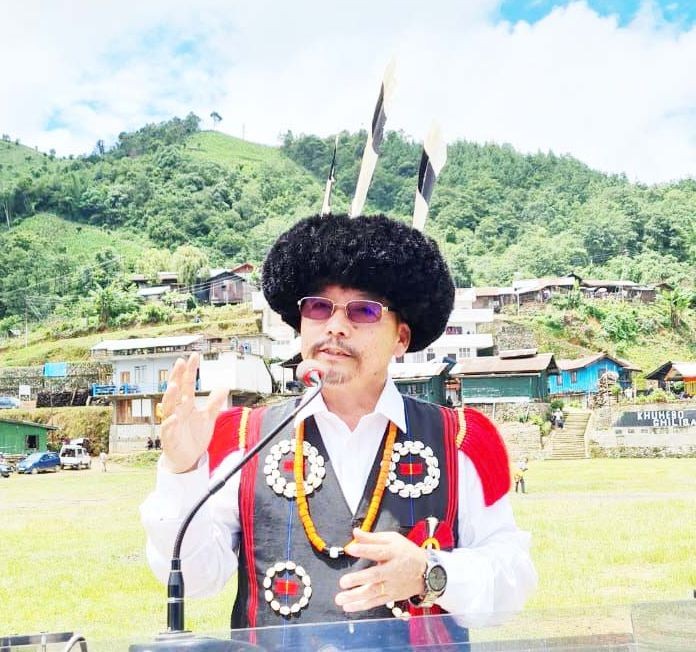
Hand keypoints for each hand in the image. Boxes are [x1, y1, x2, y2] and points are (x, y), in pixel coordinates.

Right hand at [159, 352, 228, 472]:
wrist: (188, 458)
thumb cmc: (194, 436)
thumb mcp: (208, 418)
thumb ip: (214, 402)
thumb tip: (224, 386)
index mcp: (186, 404)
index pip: (188, 384)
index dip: (191, 371)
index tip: (194, 356)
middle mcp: (177, 411)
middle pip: (176, 390)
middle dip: (177, 376)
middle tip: (180, 362)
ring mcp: (172, 423)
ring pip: (168, 407)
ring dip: (171, 396)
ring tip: (174, 385)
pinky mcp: (169, 437)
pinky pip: (168, 429)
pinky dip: (170, 423)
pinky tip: (174, 417)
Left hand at [335, 528, 426, 612]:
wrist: (426, 571)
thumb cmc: (405, 552)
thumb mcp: (392, 540)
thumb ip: (372, 538)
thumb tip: (355, 532)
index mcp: (393, 552)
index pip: (378, 551)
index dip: (364, 550)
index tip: (350, 549)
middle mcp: (392, 570)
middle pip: (375, 575)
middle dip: (358, 579)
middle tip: (343, 582)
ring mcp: (392, 585)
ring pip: (373, 592)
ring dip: (356, 597)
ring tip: (340, 599)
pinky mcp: (391, 596)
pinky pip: (375, 602)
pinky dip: (362, 605)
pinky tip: (348, 606)